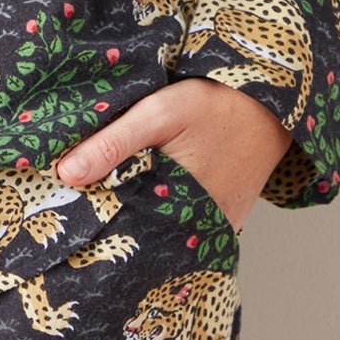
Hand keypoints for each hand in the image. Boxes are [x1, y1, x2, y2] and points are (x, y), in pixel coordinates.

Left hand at [52, 78, 292, 234]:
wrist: (274, 103)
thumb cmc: (217, 104)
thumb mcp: (161, 113)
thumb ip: (113, 143)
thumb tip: (65, 174)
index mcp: (179, 208)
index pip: (124, 231)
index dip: (94, 222)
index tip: (66, 214)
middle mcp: (201, 230)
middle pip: (144, 236)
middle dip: (115, 225)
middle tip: (81, 214)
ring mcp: (216, 230)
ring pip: (164, 233)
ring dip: (141, 221)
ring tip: (110, 206)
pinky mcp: (226, 222)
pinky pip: (186, 228)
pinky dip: (166, 217)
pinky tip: (148, 200)